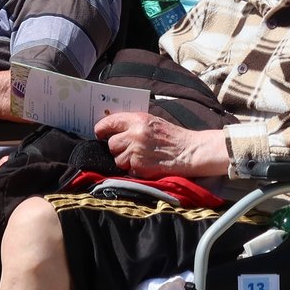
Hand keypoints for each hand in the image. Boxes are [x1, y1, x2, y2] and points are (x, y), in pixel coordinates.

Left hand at [94, 112, 224, 177]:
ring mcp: (136, 152)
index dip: (101, 129)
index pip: (109, 122)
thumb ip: (134, 124)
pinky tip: (146, 164)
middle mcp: (135, 135)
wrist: (190, 152)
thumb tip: (113, 128)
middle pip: (111, 144)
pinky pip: (127, 170)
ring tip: (141, 157)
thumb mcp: (153, 122)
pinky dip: (134, 169)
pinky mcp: (139, 167)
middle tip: (129, 148)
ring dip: (125, 160)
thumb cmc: (173, 137)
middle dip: (118, 148)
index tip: (100, 133)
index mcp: (138, 120)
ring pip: (117, 159)